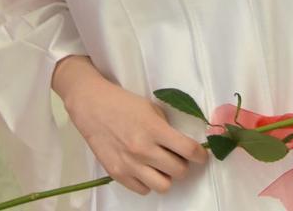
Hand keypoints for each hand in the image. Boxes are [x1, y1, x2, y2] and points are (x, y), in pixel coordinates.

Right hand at [54, 56, 205, 195]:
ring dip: (166, 176)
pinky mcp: (117, 173)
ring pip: (163, 186)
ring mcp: (129, 164)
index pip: (189, 150)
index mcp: (154, 129)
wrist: (91, 105)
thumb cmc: (122, 102)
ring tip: (160, 165)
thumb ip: (167, 127)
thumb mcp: (150, 108)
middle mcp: (143, 149)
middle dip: (183, 164)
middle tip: (177, 156)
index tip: (201, 155)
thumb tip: (184, 145)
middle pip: (179, 171)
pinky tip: (143, 169)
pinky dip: (147, 182)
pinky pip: (143, 190)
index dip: (200, 155)